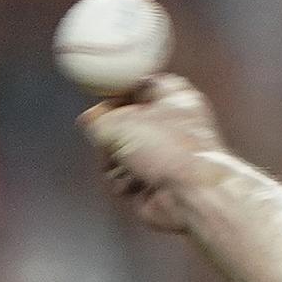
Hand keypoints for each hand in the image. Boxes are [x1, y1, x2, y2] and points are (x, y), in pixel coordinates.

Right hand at [78, 74, 225, 232]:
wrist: (191, 195)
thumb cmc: (172, 150)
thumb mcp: (121, 123)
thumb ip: (98, 119)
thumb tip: (89, 120)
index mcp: (173, 97)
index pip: (138, 86)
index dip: (116, 95)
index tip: (100, 104)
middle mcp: (171, 125)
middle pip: (125, 124)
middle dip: (112, 137)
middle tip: (110, 140)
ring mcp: (163, 155)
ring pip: (121, 153)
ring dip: (114, 162)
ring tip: (125, 165)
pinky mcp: (154, 182)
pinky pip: (124, 178)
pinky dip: (124, 183)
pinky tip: (134, 183)